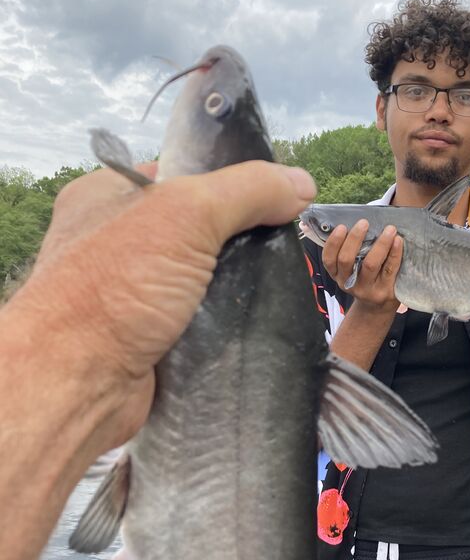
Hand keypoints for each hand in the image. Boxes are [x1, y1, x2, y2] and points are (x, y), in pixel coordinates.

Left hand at [12, 160, 315, 446]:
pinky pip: (200, 322)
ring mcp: (132, 293)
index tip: (274, 197)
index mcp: (109, 196)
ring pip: (203, 279)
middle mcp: (116, 242)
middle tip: (284, 247)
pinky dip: (226, 324)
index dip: (228, 183)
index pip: (181, 176)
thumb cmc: (118, 285)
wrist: (77, 382)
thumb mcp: (186, 215)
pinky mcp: (149, 338)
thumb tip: (302, 184)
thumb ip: (247, 191)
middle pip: (198, 229)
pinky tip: (258, 322)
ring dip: (238, 286)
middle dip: (240, 240)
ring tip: (283, 285)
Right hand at [323, 220, 402, 313]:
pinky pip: (390, 269)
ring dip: (380, 243)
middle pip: (347, 260)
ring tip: (389, 229)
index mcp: (338, 275)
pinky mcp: (385, 292)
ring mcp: (367, 290)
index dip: (333, 243)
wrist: (378, 307)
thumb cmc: (365, 278)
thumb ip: (349, 250)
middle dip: (354, 239)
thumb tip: (349, 222)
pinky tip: (398, 240)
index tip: (342, 226)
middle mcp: (349, 284)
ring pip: (370, 264)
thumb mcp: (351, 270)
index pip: (328, 260)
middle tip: (364, 222)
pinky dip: (394, 253)